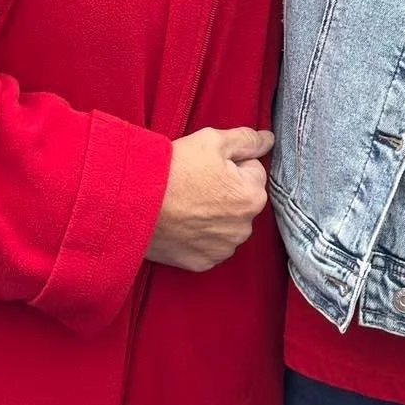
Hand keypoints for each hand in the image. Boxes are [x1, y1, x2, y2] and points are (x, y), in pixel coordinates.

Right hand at [144, 126, 272, 272]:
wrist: (135, 203)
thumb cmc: (176, 169)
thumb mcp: (214, 140)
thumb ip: (248, 140)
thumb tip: (268, 140)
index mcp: (252, 197)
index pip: (253, 171)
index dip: (231, 163)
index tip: (208, 165)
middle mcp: (243, 228)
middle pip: (241, 199)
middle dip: (226, 190)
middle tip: (196, 181)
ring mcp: (222, 249)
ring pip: (226, 223)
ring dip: (214, 213)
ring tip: (187, 201)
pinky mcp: (201, 264)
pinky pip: (209, 244)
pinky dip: (200, 234)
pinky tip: (182, 221)